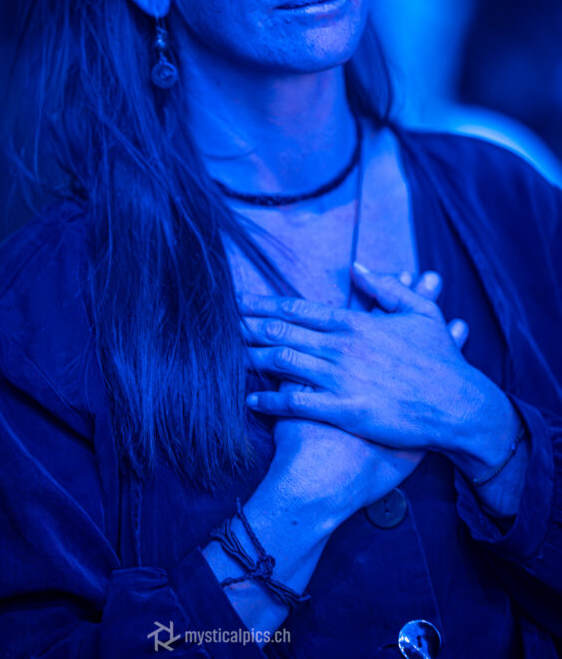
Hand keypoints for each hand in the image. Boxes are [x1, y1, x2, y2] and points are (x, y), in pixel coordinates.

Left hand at [240, 265, 474, 452]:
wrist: (458, 405)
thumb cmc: (440, 359)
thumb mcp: (419, 311)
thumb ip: (385, 286)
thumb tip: (356, 266)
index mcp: (355, 322)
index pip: (298, 308)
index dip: (263, 304)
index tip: (238, 301)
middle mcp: (342, 347)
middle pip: (281, 331)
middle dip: (247, 326)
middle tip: (219, 324)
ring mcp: (341, 378)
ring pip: (282, 362)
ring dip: (251, 358)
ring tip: (227, 357)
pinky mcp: (345, 411)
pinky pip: (296, 402)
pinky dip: (270, 398)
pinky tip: (251, 398)